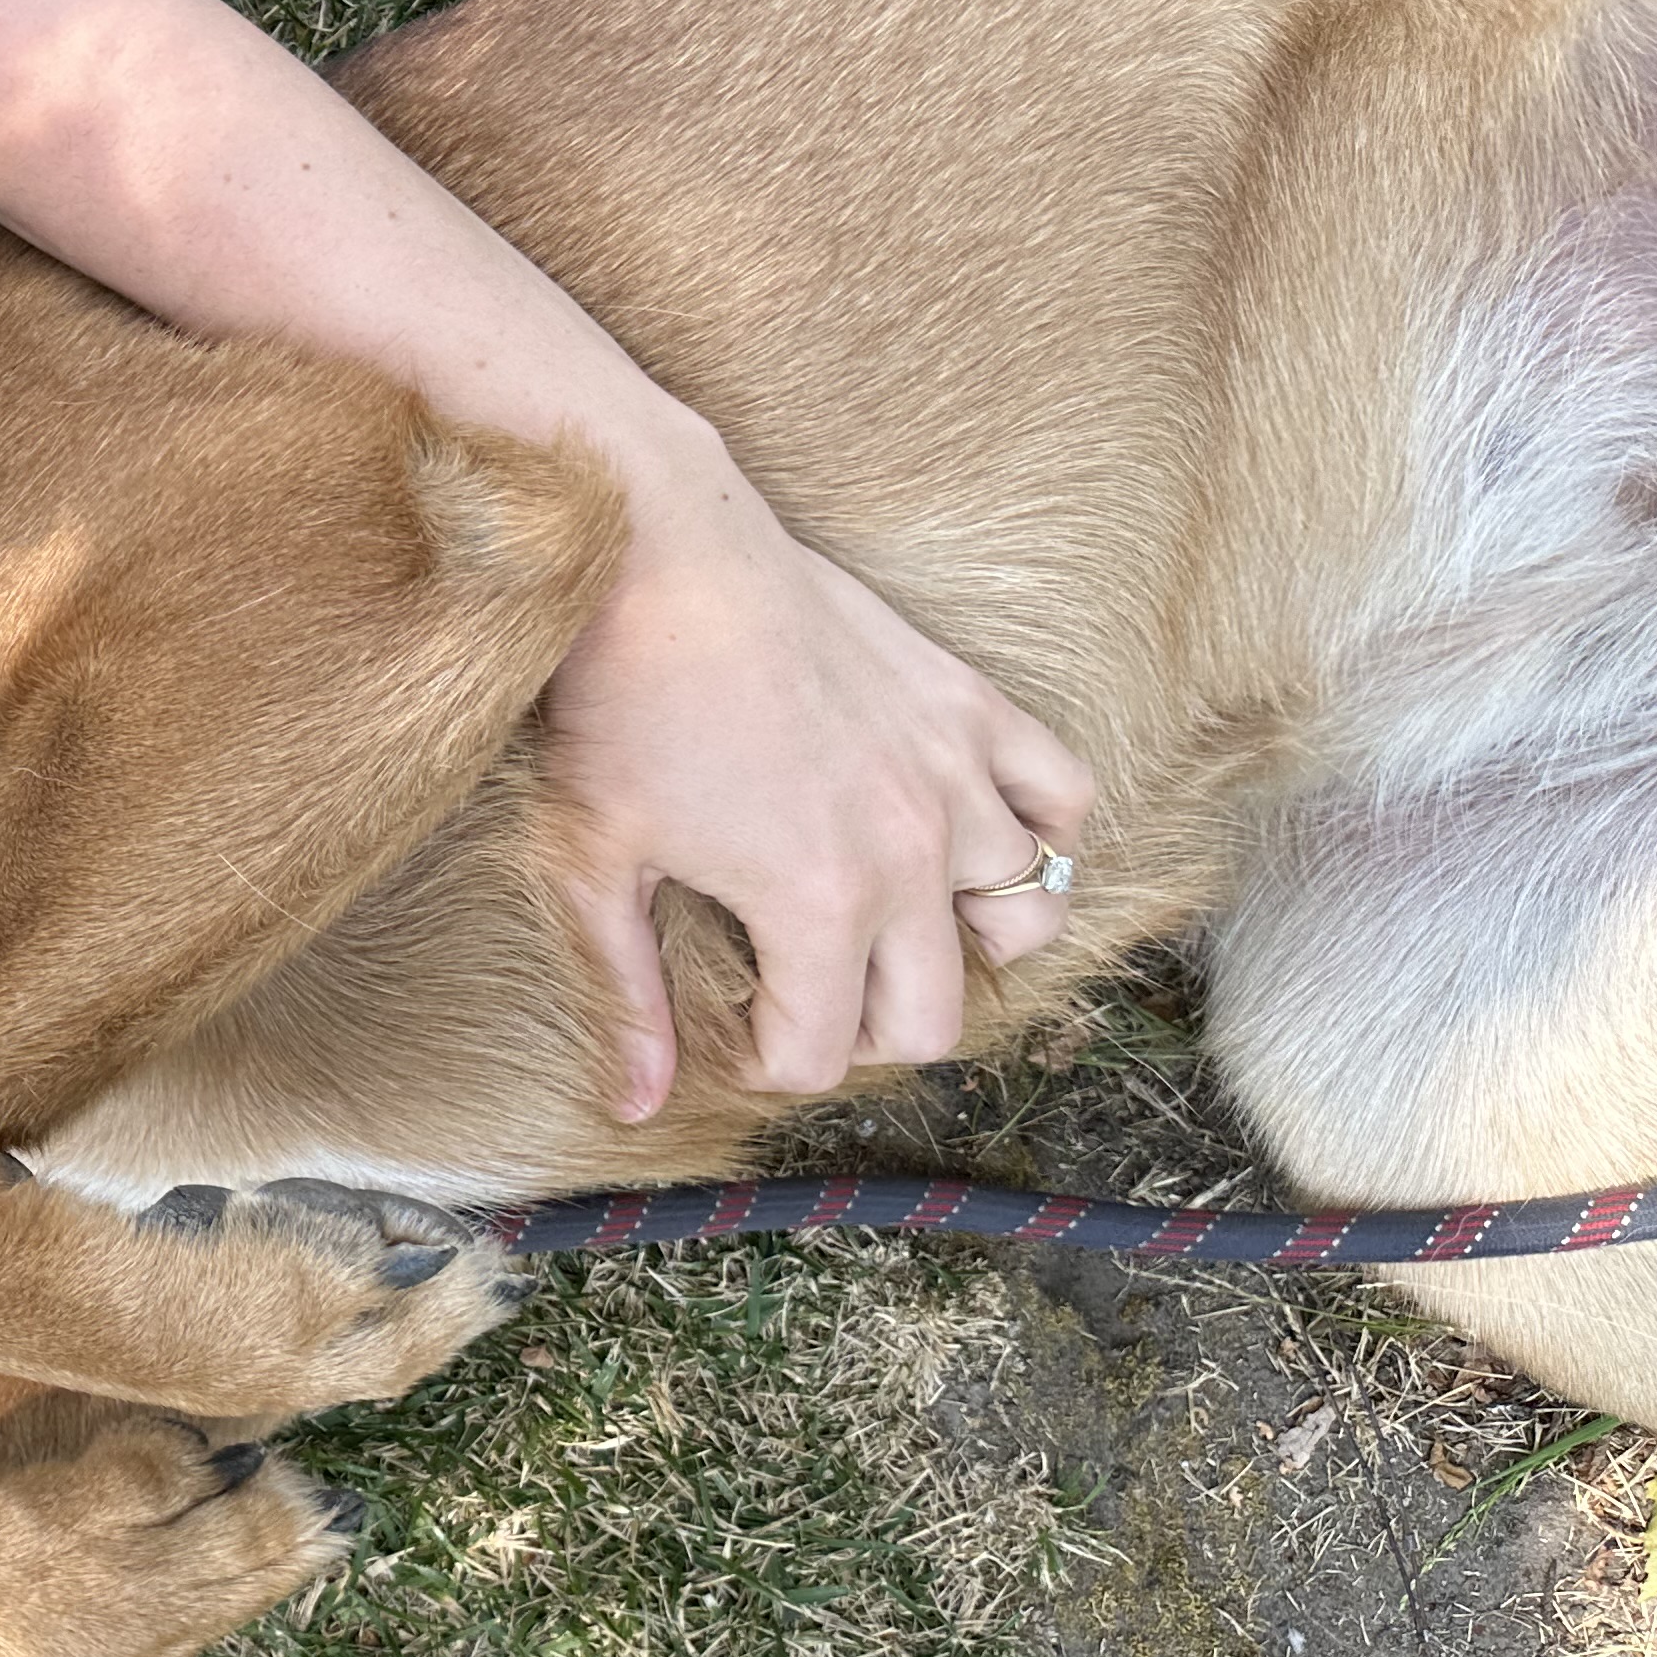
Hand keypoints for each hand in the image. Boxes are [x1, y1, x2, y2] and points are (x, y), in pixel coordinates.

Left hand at [548, 442, 1094, 1115]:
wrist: (654, 551)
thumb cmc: (613, 704)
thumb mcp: (592, 862)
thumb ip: (627, 994)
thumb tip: (636, 1105)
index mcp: (817, 903)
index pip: (821, 1053)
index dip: (765, 1061)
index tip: (729, 1028)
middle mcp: (911, 852)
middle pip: (932, 1016)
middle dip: (864, 1029)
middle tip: (800, 991)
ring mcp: (955, 775)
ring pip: (1025, 915)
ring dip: (962, 943)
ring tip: (887, 927)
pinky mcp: (972, 706)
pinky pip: (1064, 798)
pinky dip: (1038, 833)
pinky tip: (970, 839)